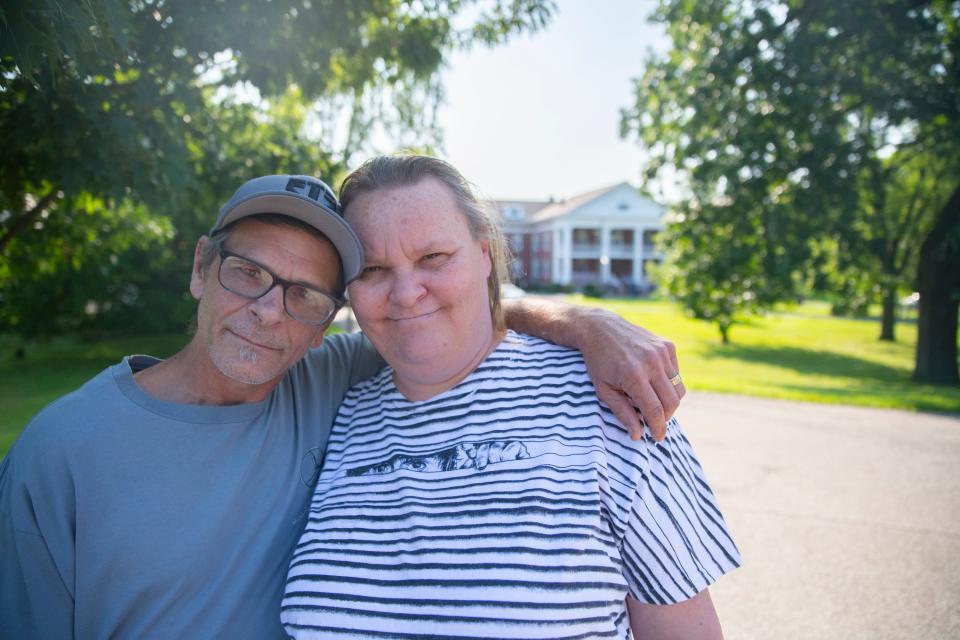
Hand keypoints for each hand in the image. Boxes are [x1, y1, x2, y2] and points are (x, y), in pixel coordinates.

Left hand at [578, 308, 683, 440]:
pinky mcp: (667, 345)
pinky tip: (652, 380)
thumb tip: (637, 435)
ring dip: (669, 401)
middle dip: (666, 417)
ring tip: (651, 401)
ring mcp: (661, 352)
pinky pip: (677, 373)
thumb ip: (622, 413)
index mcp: (634, 376)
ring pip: (678, 388)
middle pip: (672, 402)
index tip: (657, 437)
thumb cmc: (598, 362)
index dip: (658, 428)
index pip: (655, 411)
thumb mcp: (603, 389)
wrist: (600, 328)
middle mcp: (651, 363)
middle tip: (655, 421)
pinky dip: (668, 382)